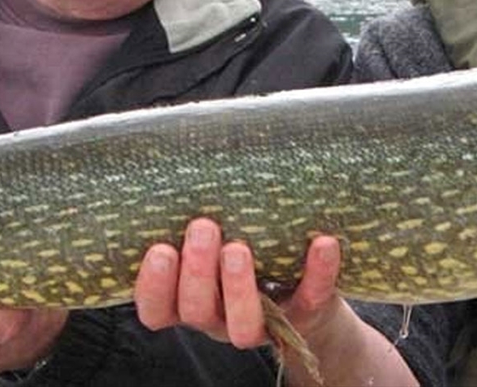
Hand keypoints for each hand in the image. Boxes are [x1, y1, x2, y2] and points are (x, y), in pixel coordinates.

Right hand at [134, 217, 343, 349]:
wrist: (308, 295)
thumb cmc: (247, 250)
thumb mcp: (216, 235)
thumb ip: (197, 211)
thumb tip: (188, 151)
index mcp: (188, 301)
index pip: (155, 309)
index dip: (153, 286)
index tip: (159, 249)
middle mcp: (218, 318)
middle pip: (196, 310)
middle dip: (196, 271)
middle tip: (203, 227)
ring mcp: (261, 322)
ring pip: (242, 325)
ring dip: (237, 286)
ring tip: (238, 248)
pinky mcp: (305, 314)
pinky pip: (311, 298)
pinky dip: (318, 271)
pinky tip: (323, 243)